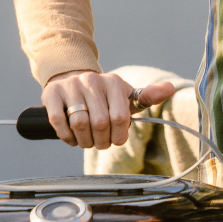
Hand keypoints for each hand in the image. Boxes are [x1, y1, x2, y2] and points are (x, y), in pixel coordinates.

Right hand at [42, 71, 177, 149]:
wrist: (72, 78)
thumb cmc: (104, 95)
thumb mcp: (126, 95)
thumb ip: (148, 96)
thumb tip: (171, 88)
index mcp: (114, 83)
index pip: (120, 117)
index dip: (118, 136)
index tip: (116, 140)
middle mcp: (92, 81)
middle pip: (99, 123)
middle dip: (101, 141)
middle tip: (100, 143)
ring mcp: (71, 86)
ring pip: (79, 123)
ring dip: (84, 141)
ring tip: (87, 142)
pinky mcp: (51, 93)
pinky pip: (58, 121)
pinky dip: (66, 136)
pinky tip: (72, 138)